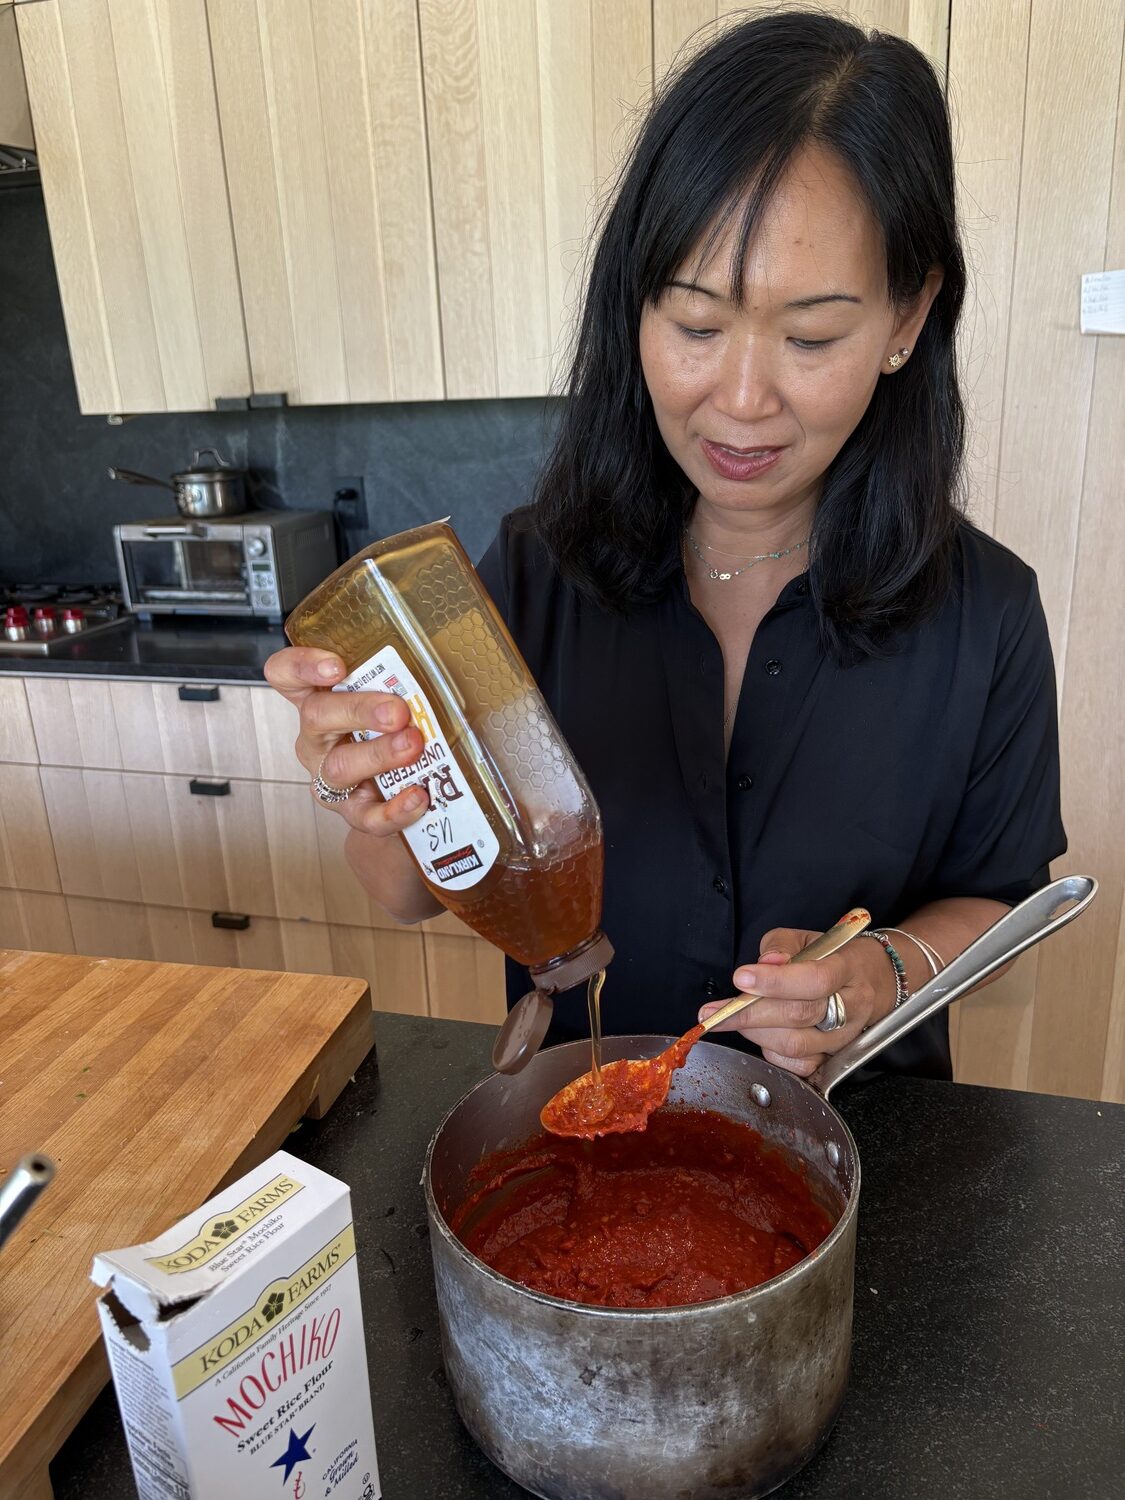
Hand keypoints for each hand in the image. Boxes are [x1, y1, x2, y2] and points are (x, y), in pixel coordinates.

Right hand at [263, 645, 428, 837]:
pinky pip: (367, 814)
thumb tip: (439, 672)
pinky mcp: (351, 810)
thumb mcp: (390, 697)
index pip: (286, 674)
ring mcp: (329, 775)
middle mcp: (316, 737)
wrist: (398, 790)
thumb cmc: (391, 730)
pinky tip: (418, 796)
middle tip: (397, 711)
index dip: (302, 666)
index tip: (336, 666)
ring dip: (379, 755)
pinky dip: (394, 808)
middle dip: (360, 710)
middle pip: (318, 716)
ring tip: (412, 746)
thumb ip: (400, 682)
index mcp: (319, 699)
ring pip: (340, 766)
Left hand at [697, 926, 898, 1077]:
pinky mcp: (834, 1057)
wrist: (876, 980)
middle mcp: (851, 1005)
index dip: (775, 982)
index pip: (814, 979)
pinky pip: (799, 1065)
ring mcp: (845, 1036)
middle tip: (714, 1012)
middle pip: (801, 1015)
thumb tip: (765, 963)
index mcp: (847, 968)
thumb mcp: (808, 938)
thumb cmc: (835, 957)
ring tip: (732, 1019)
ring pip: (796, 1044)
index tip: (741, 978)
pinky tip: (760, 1035)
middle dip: (750, 1014)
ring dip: (755, 1032)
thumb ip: (781, 945)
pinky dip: (771, 1052)